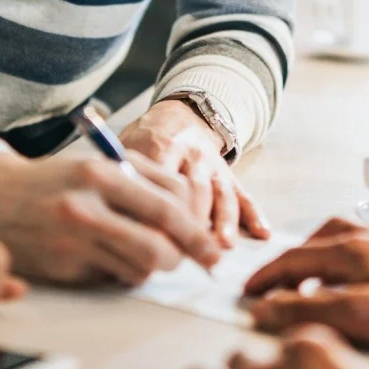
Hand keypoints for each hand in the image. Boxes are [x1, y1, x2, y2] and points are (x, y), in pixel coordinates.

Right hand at [0, 153, 220, 286]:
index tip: (210, 240)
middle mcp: (87, 204)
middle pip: (161, 241)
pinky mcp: (64, 266)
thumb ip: (142, 181)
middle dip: (189, 254)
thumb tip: (192, 213)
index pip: (169, 202)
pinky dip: (124, 273)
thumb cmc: (53, 182)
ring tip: (148, 256)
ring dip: (155, 266)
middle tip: (203, 261)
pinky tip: (111, 259)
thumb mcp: (95, 165)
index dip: (197, 226)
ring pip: (142, 265)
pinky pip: (114, 277)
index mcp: (101, 171)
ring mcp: (73, 238)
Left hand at [120, 100, 269, 246]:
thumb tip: (108, 214)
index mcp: (160, 143)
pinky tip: (261, 232)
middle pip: (194, 188)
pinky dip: (253, 214)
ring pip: (219, 194)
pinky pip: (243, 194)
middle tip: (183, 252)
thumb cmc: (145, 140)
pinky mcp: (228, 174)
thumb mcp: (126, 145)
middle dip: (190, 221)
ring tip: (220, 246)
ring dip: (222, 221)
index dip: (157, 206)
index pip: (161, 176)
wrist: (180, 116)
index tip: (148, 235)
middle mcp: (190, 153)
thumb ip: (119, 172)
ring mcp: (213, 165)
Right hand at [244, 218, 368, 351]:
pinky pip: (363, 245)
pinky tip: (353, 276)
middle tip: (278, 288)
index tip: (251, 290)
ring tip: (313, 278)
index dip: (267, 276)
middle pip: (313, 242)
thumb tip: (265, 307)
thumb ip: (305, 309)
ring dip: (317, 255)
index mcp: (348, 248)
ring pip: (340, 237)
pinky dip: (345, 258)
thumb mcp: (356, 315)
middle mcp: (366, 237)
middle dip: (289, 264)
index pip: (292, 257)